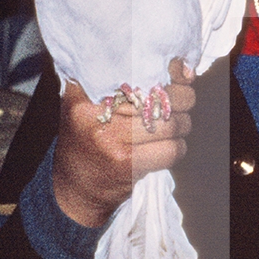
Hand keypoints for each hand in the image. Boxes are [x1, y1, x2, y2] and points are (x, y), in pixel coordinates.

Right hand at [50, 59, 194, 227]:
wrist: (75, 190)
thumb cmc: (88, 141)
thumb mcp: (87, 105)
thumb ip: (119, 83)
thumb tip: (182, 68)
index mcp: (83, 93)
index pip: (133, 70)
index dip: (165, 71)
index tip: (177, 71)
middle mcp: (94, 113)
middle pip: (157, 95)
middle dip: (181, 99)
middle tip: (181, 103)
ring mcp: (110, 138)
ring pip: (170, 123)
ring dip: (182, 125)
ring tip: (175, 126)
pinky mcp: (126, 163)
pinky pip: (170, 149)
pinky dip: (177, 148)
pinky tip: (168, 148)